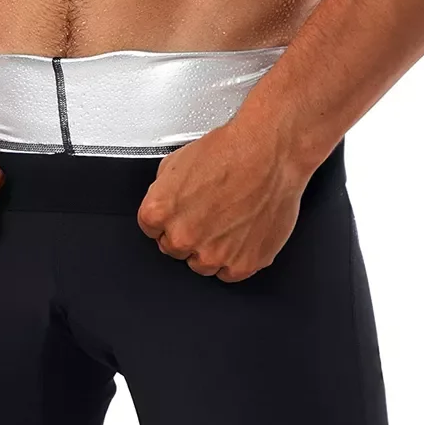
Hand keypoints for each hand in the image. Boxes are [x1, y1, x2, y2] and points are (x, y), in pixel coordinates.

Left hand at [136, 121, 310, 281]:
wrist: (271, 152)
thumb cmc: (230, 151)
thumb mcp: (176, 162)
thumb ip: (162, 193)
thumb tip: (164, 205)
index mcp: (159, 213)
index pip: (152, 230)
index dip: (170, 219)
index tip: (184, 212)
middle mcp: (183, 238)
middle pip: (176, 250)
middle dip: (189, 234)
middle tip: (210, 213)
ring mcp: (213, 255)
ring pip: (203, 265)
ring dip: (211, 249)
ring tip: (229, 221)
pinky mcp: (242, 264)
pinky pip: (230, 273)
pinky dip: (236, 258)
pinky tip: (243, 234)